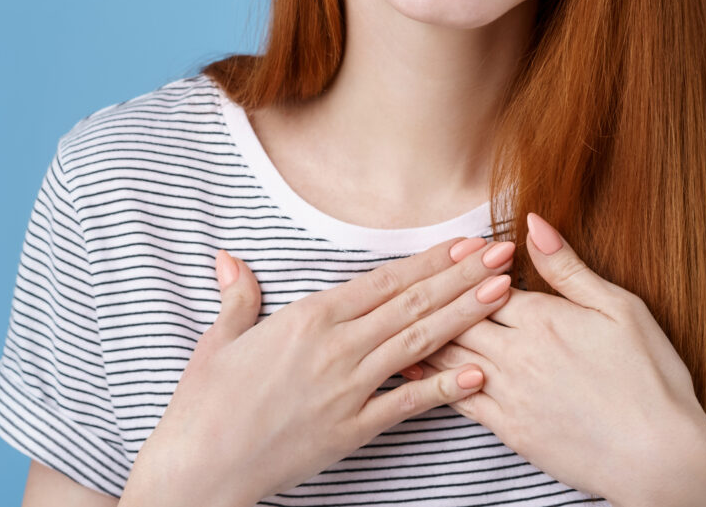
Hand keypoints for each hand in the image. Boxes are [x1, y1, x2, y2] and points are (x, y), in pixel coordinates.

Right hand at [119, 235, 517, 506]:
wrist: (202, 463)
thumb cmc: (205, 403)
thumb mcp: (217, 341)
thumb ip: (238, 298)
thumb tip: (230, 260)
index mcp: (306, 318)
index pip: (382, 281)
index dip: (427, 260)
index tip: (462, 242)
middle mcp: (335, 347)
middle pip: (411, 304)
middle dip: (462, 276)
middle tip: (503, 253)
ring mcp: (348, 389)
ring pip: (419, 344)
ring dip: (465, 316)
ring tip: (503, 292)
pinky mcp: (353, 429)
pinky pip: (408, 404)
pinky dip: (446, 389)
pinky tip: (480, 374)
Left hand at [408, 213, 705, 504]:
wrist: (660, 457)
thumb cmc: (651, 381)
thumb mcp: (622, 310)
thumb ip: (569, 268)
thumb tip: (533, 223)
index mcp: (543, 318)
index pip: (483, 282)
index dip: (464, 267)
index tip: (446, 255)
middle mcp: (517, 352)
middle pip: (457, 315)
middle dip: (432, 296)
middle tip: (404, 281)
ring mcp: (508, 392)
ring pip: (449, 353)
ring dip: (421, 333)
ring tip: (393, 317)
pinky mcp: (507, 428)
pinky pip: (454, 398)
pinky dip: (428, 379)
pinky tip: (410, 367)